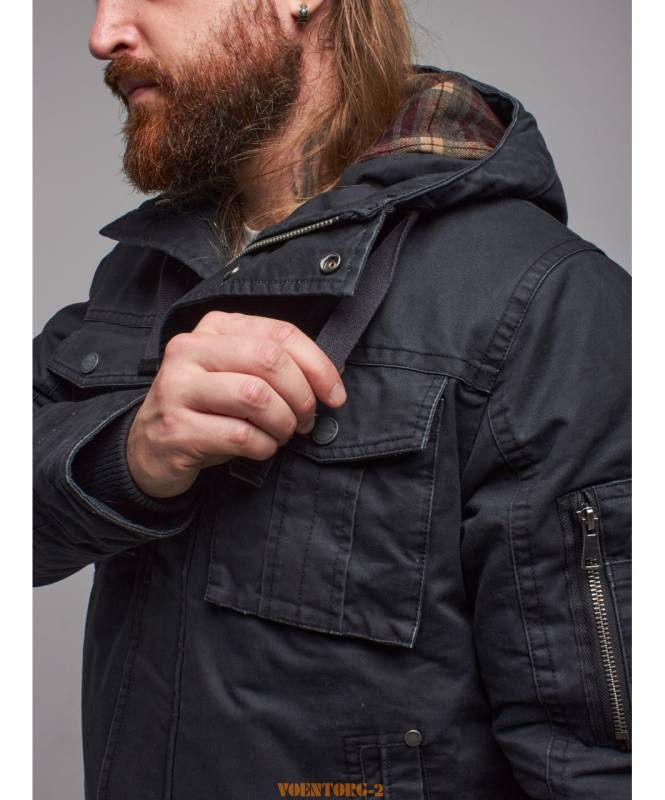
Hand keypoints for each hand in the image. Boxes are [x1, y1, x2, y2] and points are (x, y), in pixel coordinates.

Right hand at [126, 311, 345, 498]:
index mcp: (214, 327)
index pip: (279, 333)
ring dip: (282, 423)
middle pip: (269, 360)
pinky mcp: (175, 427)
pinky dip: (263, 446)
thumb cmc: (207, 409)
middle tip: (305, 419)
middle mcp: (190, 349)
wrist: (149, 448)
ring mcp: (178, 387)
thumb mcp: (236, 374)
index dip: (318, 365)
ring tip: (281, 434)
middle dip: (301, 395)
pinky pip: (239, 435)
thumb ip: (275, 365)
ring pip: (256, 396)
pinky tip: (260, 447)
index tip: (335, 394)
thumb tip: (330, 377)